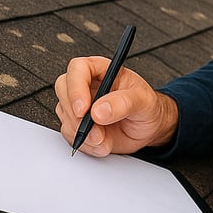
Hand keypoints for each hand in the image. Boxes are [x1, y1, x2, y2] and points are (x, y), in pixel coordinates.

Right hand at [54, 56, 177, 155]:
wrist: (149, 128)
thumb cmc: (147, 107)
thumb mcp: (143, 101)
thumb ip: (123, 103)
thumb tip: (99, 111)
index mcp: (101, 70)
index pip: (78, 68)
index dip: (76, 87)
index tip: (84, 109)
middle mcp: (87, 85)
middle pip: (64, 90)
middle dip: (77, 115)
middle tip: (96, 130)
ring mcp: (80, 105)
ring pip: (65, 115)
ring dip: (83, 133)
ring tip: (105, 139)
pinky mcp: (78, 124)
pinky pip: (70, 133)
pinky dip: (85, 143)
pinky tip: (102, 143)